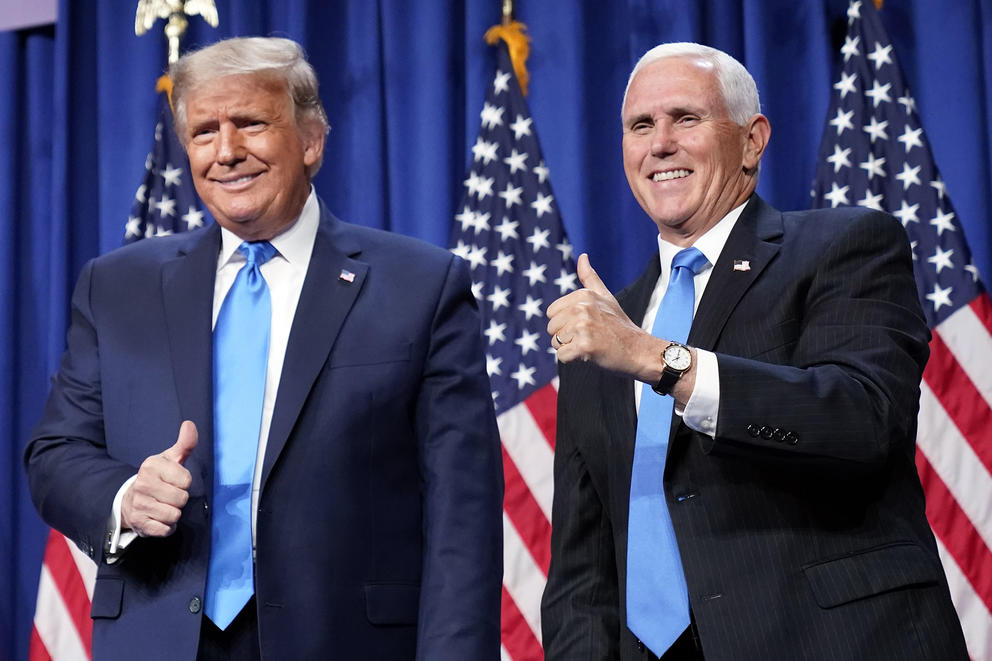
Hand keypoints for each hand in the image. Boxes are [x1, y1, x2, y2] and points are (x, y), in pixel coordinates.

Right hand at [121, 420, 196, 536]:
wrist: (130, 500)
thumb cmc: (158, 477)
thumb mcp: (170, 459)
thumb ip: (184, 444)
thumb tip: (189, 424)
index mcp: (151, 466)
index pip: (186, 480)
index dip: (184, 483)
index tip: (174, 480)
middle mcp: (142, 485)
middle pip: (181, 499)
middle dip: (180, 499)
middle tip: (169, 495)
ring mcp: (139, 505)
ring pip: (174, 515)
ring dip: (174, 513)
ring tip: (164, 506)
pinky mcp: (139, 524)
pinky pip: (165, 529)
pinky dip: (167, 527)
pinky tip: (159, 518)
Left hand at [547, 254, 661, 378]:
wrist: (639, 350)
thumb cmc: (619, 325)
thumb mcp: (606, 296)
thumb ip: (590, 277)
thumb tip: (582, 256)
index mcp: (583, 295)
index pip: (551, 313)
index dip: (565, 323)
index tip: (586, 325)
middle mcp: (582, 308)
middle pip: (551, 328)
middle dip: (566, 337)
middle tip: (589, 336)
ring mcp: (584, 327)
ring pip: (555, 343)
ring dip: (570, 349)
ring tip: (591, 344)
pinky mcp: (585, 346)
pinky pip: (562, 356)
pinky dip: (573, 359)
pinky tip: (590, 354)